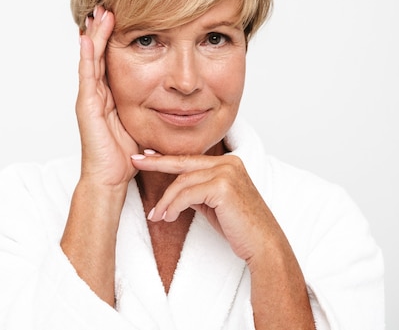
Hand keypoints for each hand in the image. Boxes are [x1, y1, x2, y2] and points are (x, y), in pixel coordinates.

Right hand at [77, 7, 137, 186]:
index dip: (114, 38)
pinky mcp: (86, 106)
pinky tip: (88, 38)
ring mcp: (90, 98)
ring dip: (95, 35)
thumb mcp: (142, 123)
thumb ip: (150, 107)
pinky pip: (88, 76)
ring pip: (91, 59)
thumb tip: (171, 98)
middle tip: (107, 5)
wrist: (110, 178)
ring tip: (99, 12)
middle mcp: (97, 93)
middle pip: (99, 53)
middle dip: (103, 29)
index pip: (111, 60)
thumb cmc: (126, 155)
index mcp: (110, 96)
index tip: (122, 16)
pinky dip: (88, 55)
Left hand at [130, 153, 281, 261]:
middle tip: (136, 163)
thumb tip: (176, 189)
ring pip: (182, 183)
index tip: (146, 155)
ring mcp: (227, 173)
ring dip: (165, 201)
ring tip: (157, 216)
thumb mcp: (214, 203)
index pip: (190, 159)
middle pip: (183, 165)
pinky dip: (173, 207)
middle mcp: (229, 163)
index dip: (166, 157)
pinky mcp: (223, 187)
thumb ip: (198, 191)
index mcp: (229, 162)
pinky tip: (168, 218)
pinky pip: (187, 195)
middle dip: (157, 164)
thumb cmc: (241, 227)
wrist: (263, 244)